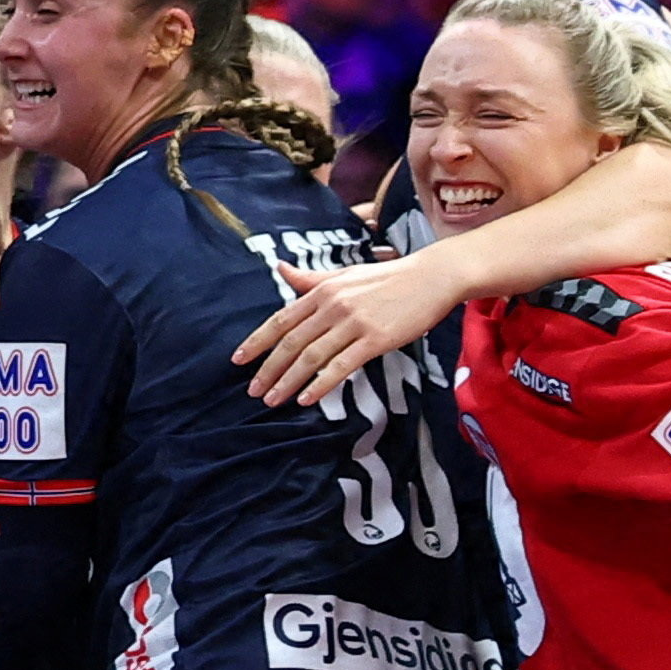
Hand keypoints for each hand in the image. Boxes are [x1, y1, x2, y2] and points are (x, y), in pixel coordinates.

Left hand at [232, 235, 471, 408]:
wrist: (432, 278)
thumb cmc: (388, 278)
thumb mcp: (345, 274)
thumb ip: (311, 279)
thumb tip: (281, 269)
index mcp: (323, 290)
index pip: (281, 320)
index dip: (257, 342)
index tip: (238, 361)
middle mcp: (333, 306)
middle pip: (291, 342)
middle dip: (268, 369)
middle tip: (253, 391)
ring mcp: (354, 323)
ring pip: (311, 356)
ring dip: (288, 381)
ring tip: (272, 400)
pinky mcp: (375, 339)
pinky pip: (341, 366)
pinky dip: (320, 384)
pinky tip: (306, 399)